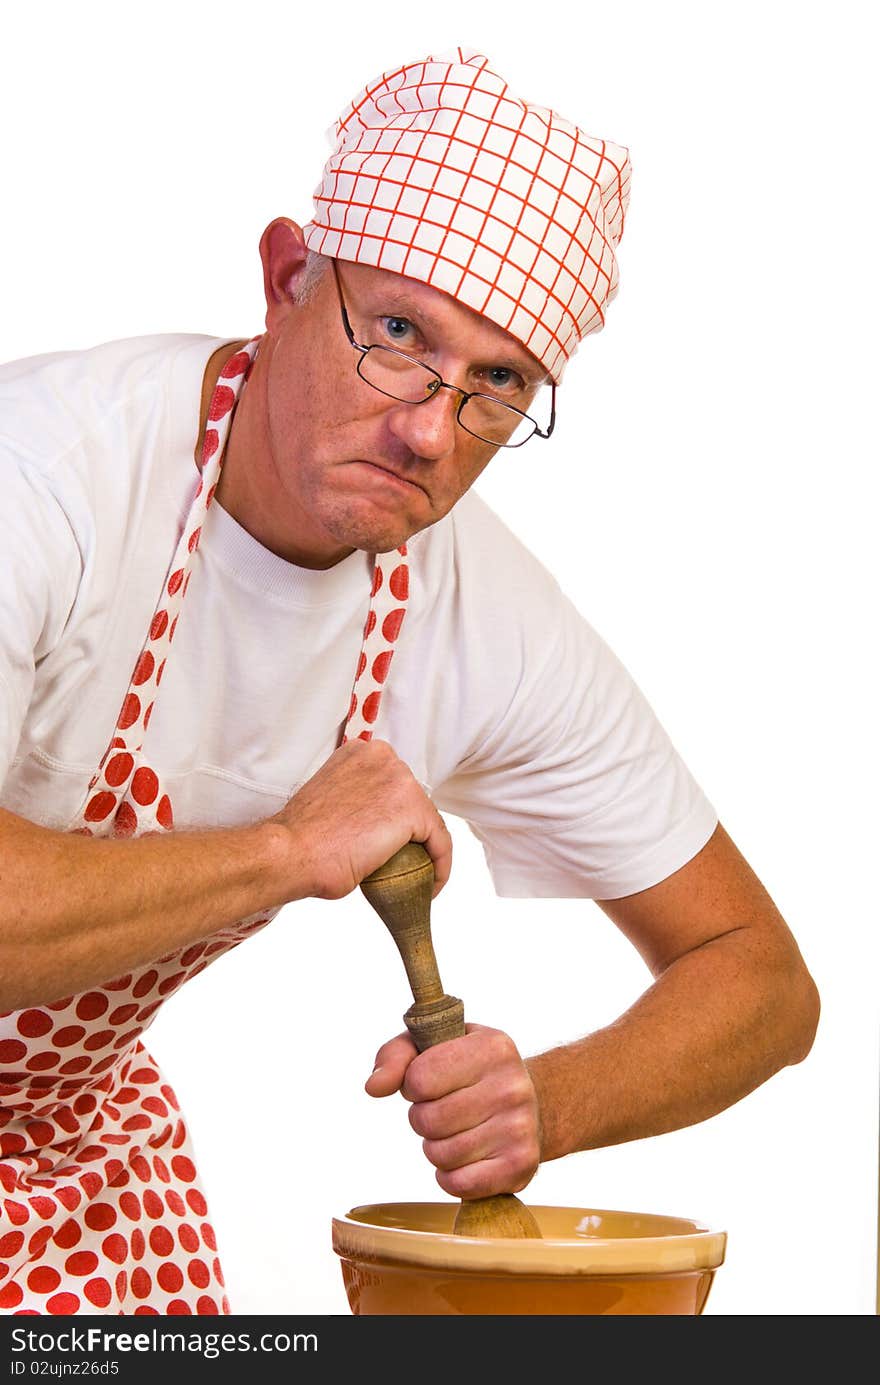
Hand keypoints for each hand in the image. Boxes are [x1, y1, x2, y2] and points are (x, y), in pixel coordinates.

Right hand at [271, 738, 451, 900]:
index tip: (393, 846)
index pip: (394, 787)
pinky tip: (431, 886)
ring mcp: (399, 779)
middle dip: (413, 835)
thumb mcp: (330, 802)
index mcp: (359, 753)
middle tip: (404, 865)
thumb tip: (370, 821)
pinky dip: (440, 867)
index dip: (397, 820)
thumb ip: (354, 799)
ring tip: (417, 878)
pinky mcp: (413, 808)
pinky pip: (441, 842)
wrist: (290, 853)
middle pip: (414, 801)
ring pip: (429, 822)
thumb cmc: (300, 839)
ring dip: (427, 852)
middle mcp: (382, 756)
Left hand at [366, 1024, 541, 1198]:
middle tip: (442, 1110)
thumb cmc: (470, 1070)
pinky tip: (466, 1157)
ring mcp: (520, 1128)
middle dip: (423, 1118)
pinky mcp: (520, 1166)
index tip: (429, 1082)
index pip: (420, 1078)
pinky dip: (450, 1176)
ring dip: (437, 1147)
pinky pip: (458, 1184)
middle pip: (427, 1120)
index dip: (413, 1084)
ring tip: (457, 1131)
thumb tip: (373, 1087)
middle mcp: (512, 1087)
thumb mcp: (435, 1045)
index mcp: (493, 1047)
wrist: (534, 1101)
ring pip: (440, 1155)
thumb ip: (396, 1056)